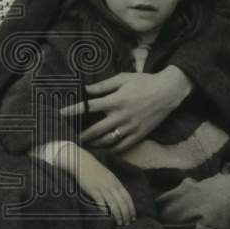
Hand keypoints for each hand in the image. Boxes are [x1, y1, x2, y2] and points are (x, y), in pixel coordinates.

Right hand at [58, 146, 135, 224]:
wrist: (83, 162)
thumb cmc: (95, 170)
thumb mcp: (108, 176)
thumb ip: (115, 186)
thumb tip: (120, 197)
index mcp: (116, 182)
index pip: (127, 197)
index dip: (131, 208)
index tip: (133, 217)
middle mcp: (111, 185)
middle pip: (122, 202)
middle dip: (126, 214)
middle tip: (128, 223)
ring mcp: (102, 188)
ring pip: (114, 204)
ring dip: (118, 215)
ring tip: (120, 223)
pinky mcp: (93, 190)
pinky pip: (101, 202)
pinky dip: (105, 210)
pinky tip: (108, 216)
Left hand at [60, 66, 191, 152]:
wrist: (168, 92)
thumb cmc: (143, 82)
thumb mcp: (122, 79)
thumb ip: (103, 86)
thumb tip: (86, 89)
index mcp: (116, 100)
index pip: (89, 107)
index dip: (74, 110)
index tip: (61, 113)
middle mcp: (121, 116)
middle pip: (96, 129)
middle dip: (82, 134)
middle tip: (71, 137)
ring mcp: (131, 127)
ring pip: (108, 141)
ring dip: (94, 144)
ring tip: (85, 145)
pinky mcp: (139, 135)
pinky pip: (123, 146)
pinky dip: (112, 149)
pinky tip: (104, 149)